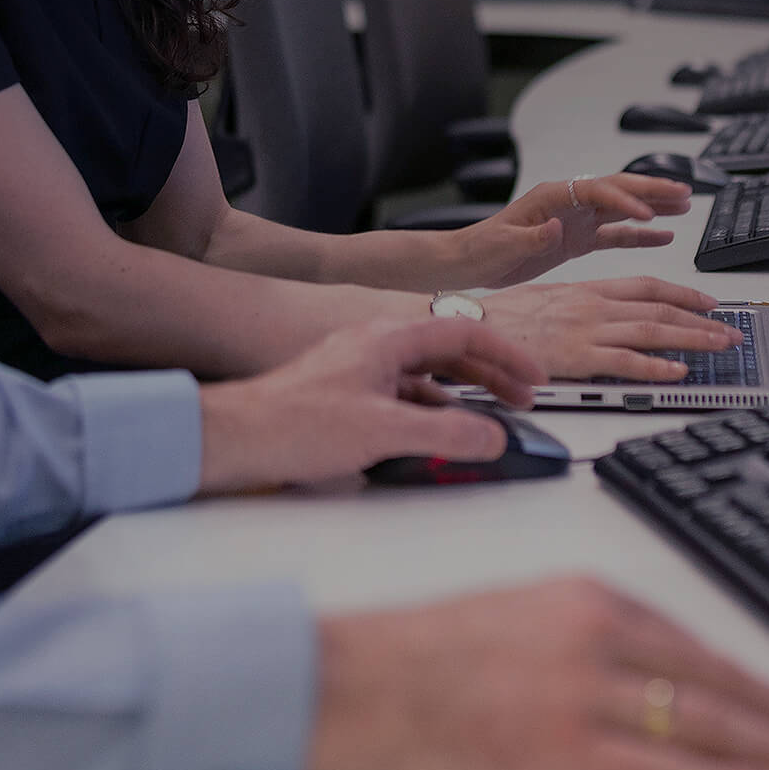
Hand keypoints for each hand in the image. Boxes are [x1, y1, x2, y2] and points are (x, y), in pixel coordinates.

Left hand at [197, 318, 546, 493]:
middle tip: (522, 398)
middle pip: (449, 352)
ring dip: (462, 395)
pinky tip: (436, 433)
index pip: (464, 332)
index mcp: (388, 339)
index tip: (534, 375)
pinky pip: (402, 396)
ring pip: (426, 375)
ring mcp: (359, 370)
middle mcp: (374, 346)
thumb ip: (444, 434)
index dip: (507, 353)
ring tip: (489, 418)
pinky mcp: (345, 395)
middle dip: (491, 375)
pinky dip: (430, 410)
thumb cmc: (291, 422)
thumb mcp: (382, 430)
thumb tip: (490, 437)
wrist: (233, 437)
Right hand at [306, 576, 768, 769]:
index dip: (760, 683)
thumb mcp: (506, 620)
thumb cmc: (403, 660)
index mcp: (580, 596)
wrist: (334, 683)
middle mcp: (591, 632)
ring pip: (706, 723)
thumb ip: (576, 641)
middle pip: (718, 681)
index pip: (695, 644)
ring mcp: (577, 690)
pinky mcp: (555, 748)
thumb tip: (640, 685)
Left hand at [456, 174, 695, 285]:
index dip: (624, 201)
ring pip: (623, 208)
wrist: (470, 262)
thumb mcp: (505, 244)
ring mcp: (576, 220)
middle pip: (618, 190)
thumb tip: (557, 226)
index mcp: (552, 197)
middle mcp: (568, 203)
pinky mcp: (578, 239)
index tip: (648, 214)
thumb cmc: (482, 249)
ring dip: (654, 206)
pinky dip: (640, 235)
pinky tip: (664, 236)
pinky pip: (616, 234)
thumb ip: (533, 236)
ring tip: (686, 206)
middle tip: (684, 193)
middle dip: (652, 190)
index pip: (598, 191)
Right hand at [466, 277, 733, 381]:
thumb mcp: (543, 300)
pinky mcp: (577, 357)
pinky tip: (678, 373)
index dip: (683, 294)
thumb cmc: (497, 317)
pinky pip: (626, 362)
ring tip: (720, 347)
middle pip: (659, 309)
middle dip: (701, 319)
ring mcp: (587, 330)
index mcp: (586, 291)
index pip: (647, 287)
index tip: (708, 303)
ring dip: (693, 339)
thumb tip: (595, 317)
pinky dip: (656, 367)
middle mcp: (593, 306)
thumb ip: (575, 306)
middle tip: (730, 330)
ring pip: (653, 331)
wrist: (467, 324)